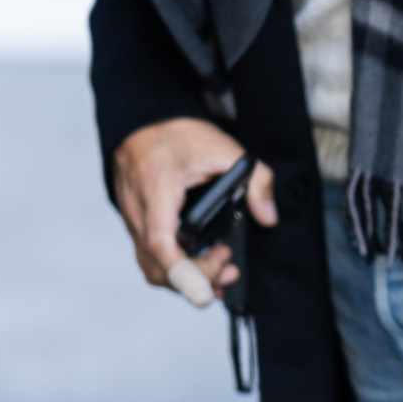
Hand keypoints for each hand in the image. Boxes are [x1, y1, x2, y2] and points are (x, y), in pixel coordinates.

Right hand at [112, 117, 277, 307]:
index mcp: (158, 192)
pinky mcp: (138, 226)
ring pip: (153, 269)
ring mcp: (134, 222)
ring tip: (220, 268)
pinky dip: (177, 268)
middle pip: (158, 268)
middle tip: (229, 268)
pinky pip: (152, 259)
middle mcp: (140, 213)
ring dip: (187, 279)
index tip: (214, 275)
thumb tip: (268, 216)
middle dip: (197, 280)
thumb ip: (255, 180)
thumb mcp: (224, 148)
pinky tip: (202, 262)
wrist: (144, 121)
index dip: (184, 270)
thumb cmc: (177, 134)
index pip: (161, 243)